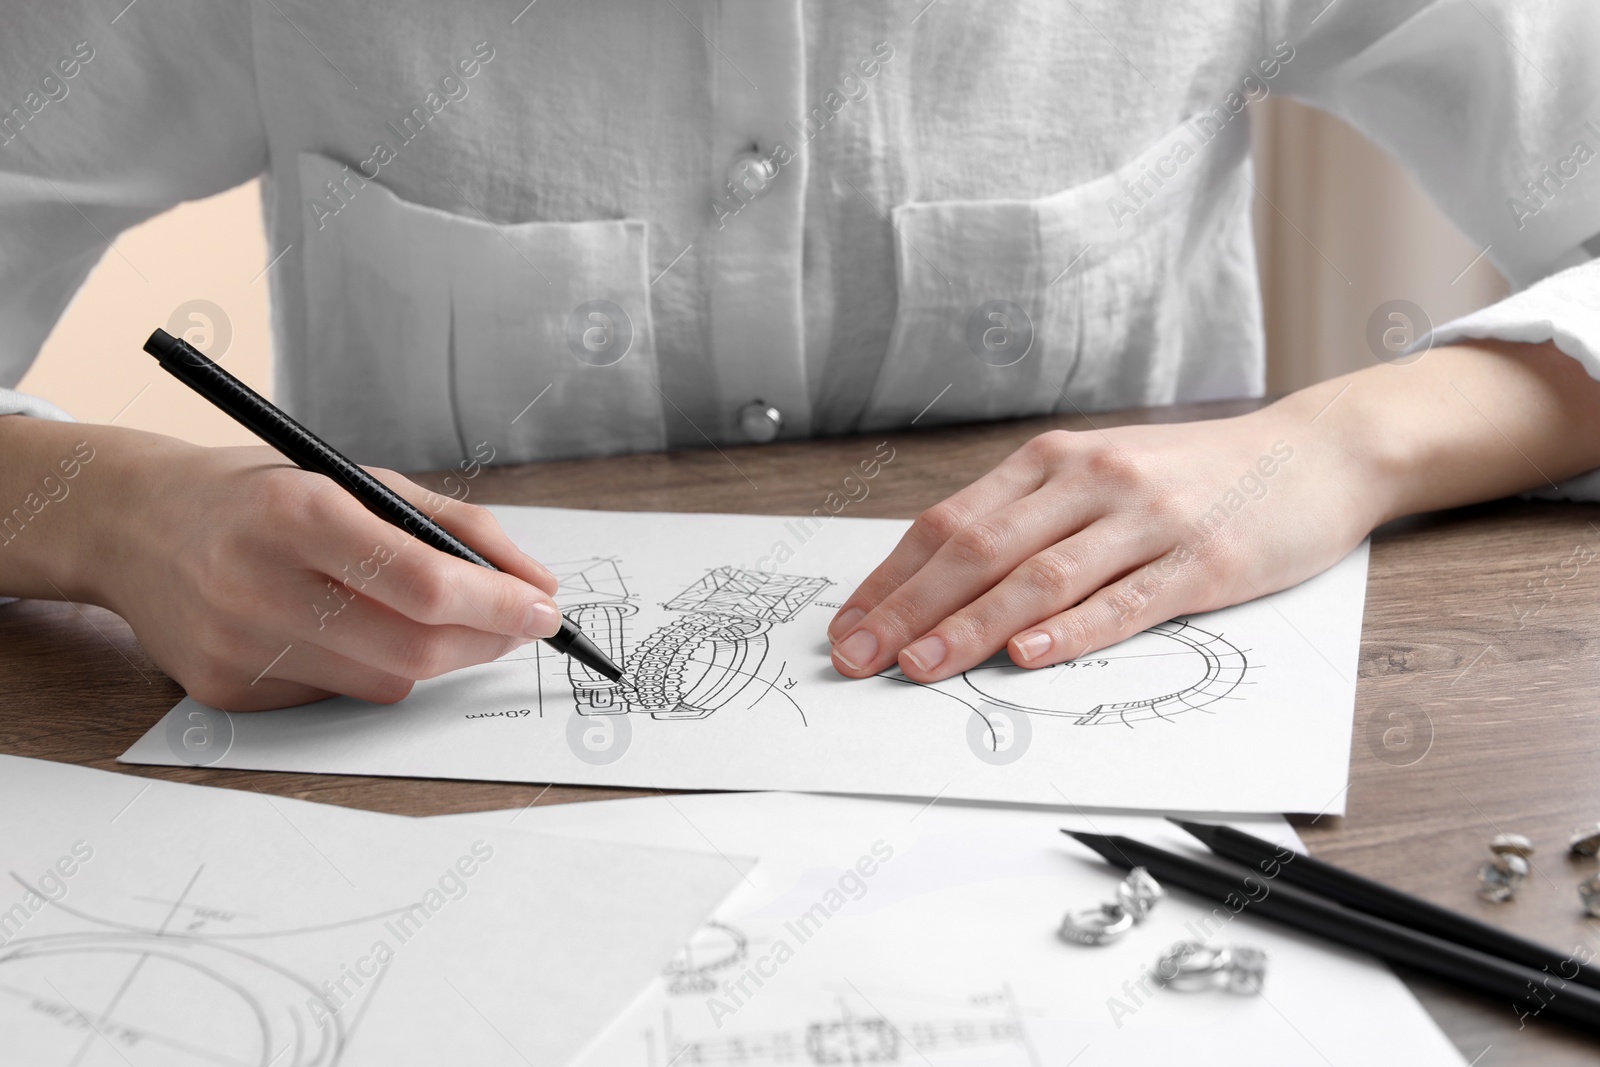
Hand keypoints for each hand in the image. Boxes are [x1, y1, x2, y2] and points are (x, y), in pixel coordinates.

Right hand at [74, 430, 558, 709]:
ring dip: (432, 657)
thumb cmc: (258, 494)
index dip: (497, 602)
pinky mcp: (224, 692)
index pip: (421, 580)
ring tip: (430, 619)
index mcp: (295, 512)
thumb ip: (452, 525)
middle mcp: (257, 582)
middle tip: (516, 624)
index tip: (545, 609)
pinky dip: (368, 669)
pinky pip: (337, 697)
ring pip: (384, 683)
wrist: (132, 524)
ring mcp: (236, 645)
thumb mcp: (353, 479)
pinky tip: (345, 631)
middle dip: (484, 641)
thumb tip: (536, 582)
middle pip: (412, 647)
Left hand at [826, 407, 1381, 681]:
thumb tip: (942, 584)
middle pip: (979, 550)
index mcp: (1053, 461)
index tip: (847, 627)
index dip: (890, 579)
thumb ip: (1030, 519)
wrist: (1313, 454)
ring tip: (922, 666)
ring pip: (1040, 578)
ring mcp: (1146, 520)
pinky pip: (1126, 600)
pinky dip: (1074, 630)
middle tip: (859, 658)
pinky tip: (1029, 655)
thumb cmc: (1192, 476)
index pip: (949, 523)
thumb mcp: (1100, 476)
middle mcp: (1090, 480)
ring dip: (972, 627)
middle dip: (908, 609)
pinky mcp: (1201, 561)